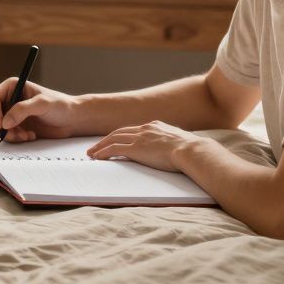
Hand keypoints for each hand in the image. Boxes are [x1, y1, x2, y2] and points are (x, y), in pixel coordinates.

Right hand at [0, 79, 78, 142]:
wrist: (71, 120)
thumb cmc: (61, 106)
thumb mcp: (43, 104)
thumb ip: (23, 110)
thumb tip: (4, 123)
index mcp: (12, 86)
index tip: (3, 127)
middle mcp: (9, 99)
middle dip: (2, 128)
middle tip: (18, 135)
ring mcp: (11, 113)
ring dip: (10, 135)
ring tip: (27, 136)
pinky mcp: (16, 126)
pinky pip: (6, 135)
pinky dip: (15, 139)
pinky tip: (30, 136)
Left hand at [85, 121, 203, 171]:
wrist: (192, 150)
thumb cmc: (191, 150)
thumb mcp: (180, 142)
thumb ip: (173, 143)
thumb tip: (176, 151)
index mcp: (155, 126)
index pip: (133, 129)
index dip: (121, 135)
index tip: (114, 140)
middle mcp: (145, 129)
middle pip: (119, 132)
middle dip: (106, 139)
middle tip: (96, 146)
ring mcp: (140, 138)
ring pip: (113, 139)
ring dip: (100, 146)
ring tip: (91, 153)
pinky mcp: (136, 148)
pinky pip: (114, 149)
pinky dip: (103, 152)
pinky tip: (96, 158)